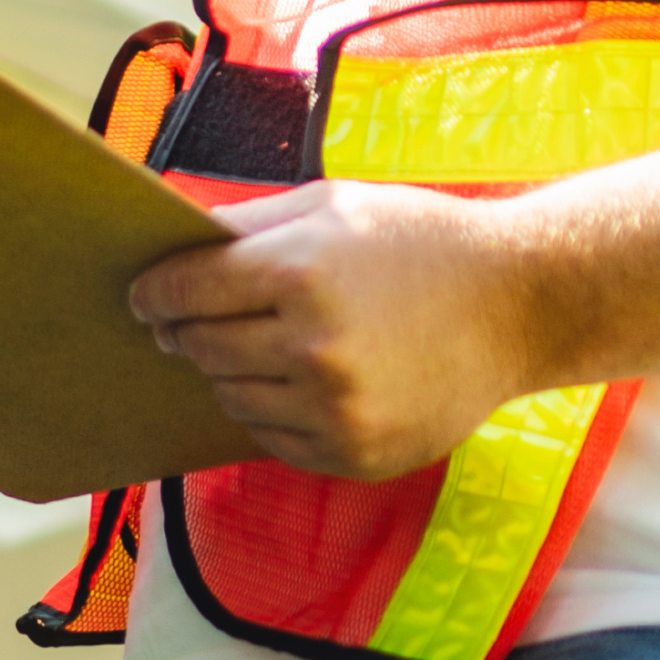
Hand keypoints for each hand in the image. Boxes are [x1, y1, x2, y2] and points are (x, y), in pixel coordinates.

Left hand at [127, 181, 553, 480]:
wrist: (517, 305)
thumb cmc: (418, 242)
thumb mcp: (332, 205)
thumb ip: (247, 225)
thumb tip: (171, 246)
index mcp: (299, 271)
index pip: (183, 291)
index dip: (152, 293)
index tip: (142, 299)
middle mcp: (312, 347)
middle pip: (201, 347)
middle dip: (189, 331)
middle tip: (192, 322)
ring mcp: (335, 409)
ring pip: (231, 397)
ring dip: (231, 372)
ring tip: (265, 346)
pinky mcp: (355, 453)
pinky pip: (272, 438)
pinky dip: (274, 411)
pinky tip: (304, 381)